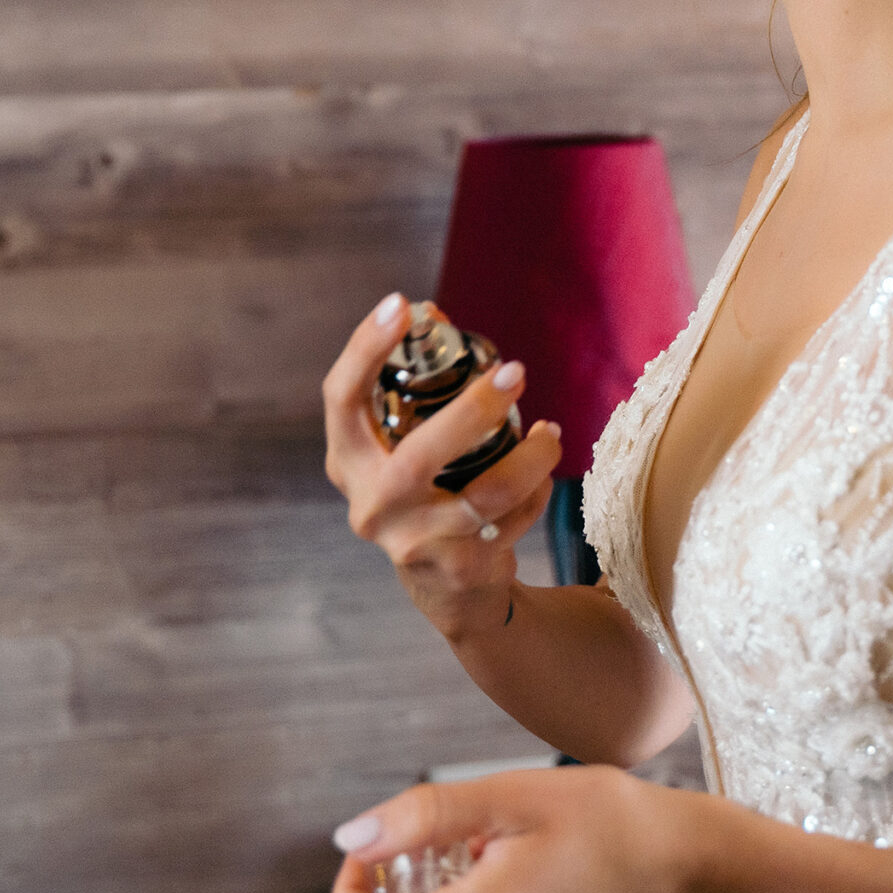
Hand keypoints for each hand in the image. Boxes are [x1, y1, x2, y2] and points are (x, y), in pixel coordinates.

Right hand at [322, 291, 564, 640]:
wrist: (444, 588)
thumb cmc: (423, 491)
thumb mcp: (401, 444)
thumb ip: (411, 388)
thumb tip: (431, 311)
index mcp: (348, 459)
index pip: (342, 398)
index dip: (365, 349)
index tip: (401, 305)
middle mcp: (371, 504)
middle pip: (418, 458)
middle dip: (473, 411)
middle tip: (515, 371)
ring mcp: (412, 542)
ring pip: (483, 496)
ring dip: (529, 459)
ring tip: (550, 432)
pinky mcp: (457, 568)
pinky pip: (510, 520)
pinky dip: (536, 493)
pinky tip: (543, 477)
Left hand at [328, 765, 700, 892]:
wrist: (674, 859)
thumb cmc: (604, 822)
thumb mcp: (509, 797)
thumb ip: (426, 817)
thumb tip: (351, 835)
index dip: (350, 889)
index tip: (364, 849)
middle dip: (385, 889)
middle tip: (404, 844)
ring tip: (452, 849)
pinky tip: (482, 864)